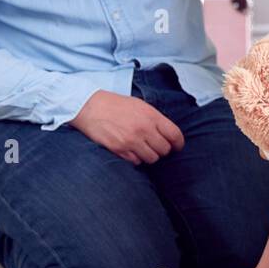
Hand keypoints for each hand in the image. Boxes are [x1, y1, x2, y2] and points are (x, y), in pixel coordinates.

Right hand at [69, 90, 184, 164]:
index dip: (178, 144)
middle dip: (162, 150)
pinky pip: (136, 162)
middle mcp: (143, 129)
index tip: (177, 146)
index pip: (174, 135)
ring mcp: (131, 141)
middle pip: (164, 150)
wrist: (90, 106)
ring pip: (152, 158)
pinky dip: (136, 158)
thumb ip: (155, 119)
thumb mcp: (140, 105)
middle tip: (156, 146)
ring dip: (150, 155)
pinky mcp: (119, 149)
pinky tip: (131, 150)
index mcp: (151, 116)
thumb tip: (167, 133)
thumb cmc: (115, 105)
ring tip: (143, 148)